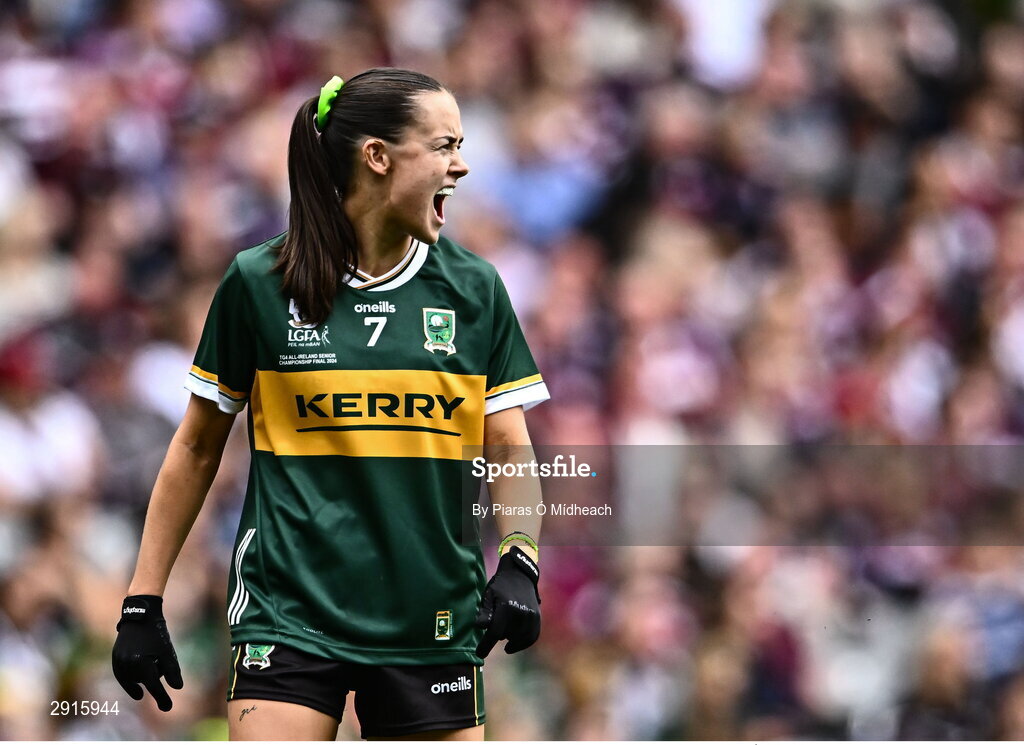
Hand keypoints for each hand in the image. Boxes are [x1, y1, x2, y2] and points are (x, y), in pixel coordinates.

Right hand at [111, 595, 182, 710]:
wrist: (139, 615)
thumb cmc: (156, 633)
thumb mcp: (167, 651)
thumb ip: (172, 670)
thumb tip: (177, 688)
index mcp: (143, 662)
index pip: (154, 686)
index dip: (162, 698)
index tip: (168, 708)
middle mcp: (128, 665)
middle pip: (145, 681)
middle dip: (154, 679)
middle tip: (161, 667)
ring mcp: (119, 662)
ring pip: (132, 680)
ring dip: (142, 679)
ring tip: (151, 668)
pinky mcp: (115, 659)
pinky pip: (122, 676)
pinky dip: (130, 682)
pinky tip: (137, 688)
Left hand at [475, 547, 540, 656]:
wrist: (519, 574)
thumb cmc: (499, 586)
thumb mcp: (488, 595)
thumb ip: (485, 612)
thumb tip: (482, 627)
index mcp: (506, 607)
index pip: (495, 632)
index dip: (486, 645)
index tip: (480, 654)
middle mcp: (521, 612)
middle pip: (506, 636)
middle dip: (496, 637)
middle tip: (492, 633)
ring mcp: (531, 615)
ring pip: (519, 638)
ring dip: (510, 641)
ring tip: (503, 638)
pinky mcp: (537, 617)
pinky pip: (532, 637)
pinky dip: (523, 643)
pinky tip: (514, 645)